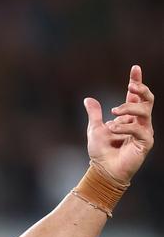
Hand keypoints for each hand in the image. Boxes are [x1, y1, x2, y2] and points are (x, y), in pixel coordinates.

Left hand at [84, 65, 154, 182]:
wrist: (103, 169)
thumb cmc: (101, 151)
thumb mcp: (95, 128)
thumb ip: (95, 113)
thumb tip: (88, 99)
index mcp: (128, 117)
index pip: (135, 97)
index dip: (136, 82)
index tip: (135, 68)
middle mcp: (139, 122)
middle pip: (147, 100)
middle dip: (141, 90)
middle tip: (130, 86)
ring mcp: (144, 132)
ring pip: (144, 112)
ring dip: (127, 110)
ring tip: (112, 115)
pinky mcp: (145, 143)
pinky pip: (139, 129)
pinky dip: (124, 127)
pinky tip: (113, 130)